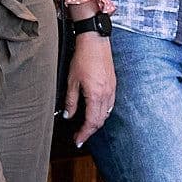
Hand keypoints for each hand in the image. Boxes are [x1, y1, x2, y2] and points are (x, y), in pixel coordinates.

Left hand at [62, 29, 115, 146]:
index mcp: (96, 95)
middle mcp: (107, 94)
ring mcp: (112, 89)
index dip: (84, 134)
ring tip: (86, 126)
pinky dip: (102, 111)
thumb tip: (68, 115)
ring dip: (97, 122)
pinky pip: (110, 104)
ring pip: (106, 113)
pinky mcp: (113, 84)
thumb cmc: (83, 57)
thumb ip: (71, 101)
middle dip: (90, 130)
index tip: (77, 140)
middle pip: (100, 120)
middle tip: (79, 136)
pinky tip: (95, 110)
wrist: (95, 41)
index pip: (91, 122)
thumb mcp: (72, 81)